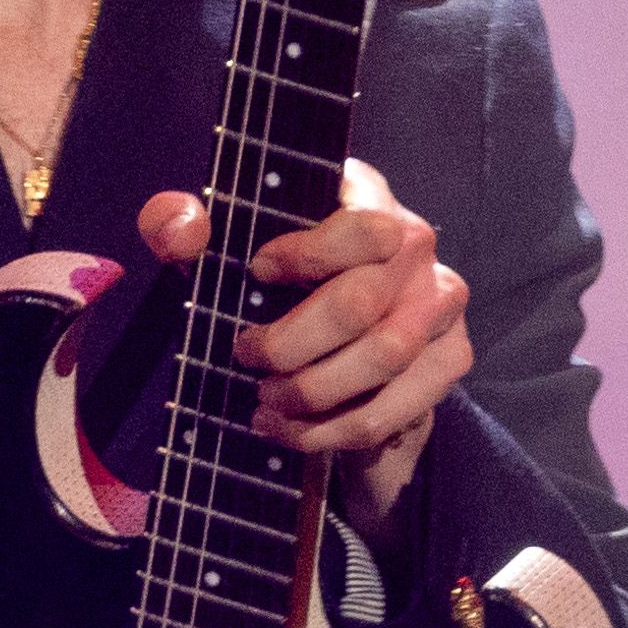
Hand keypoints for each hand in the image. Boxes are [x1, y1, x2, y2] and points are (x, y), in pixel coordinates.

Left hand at [138, 159, 470, 552]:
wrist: (330, 337)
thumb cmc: (268, 278)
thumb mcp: (215, 247)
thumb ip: (178, 222)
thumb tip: (185, 232)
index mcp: (366, 197)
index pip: (361, 223)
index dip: (308, 254)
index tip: (255, 273)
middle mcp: (416, 244)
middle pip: (362, 301)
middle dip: (291, 343)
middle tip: (247, 356)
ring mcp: (441, 302)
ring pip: (384, 358)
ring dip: (313, 391)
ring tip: (266, 400)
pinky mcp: (450, 358)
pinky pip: (395, 407)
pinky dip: (334, 430)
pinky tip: (293, 429)